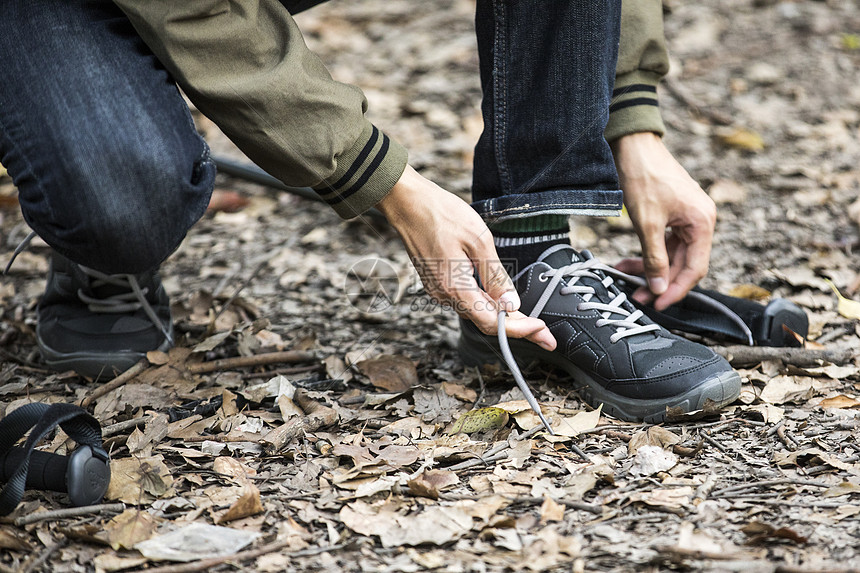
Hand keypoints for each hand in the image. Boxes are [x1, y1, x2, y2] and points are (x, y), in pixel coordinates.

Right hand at [377, 166, 555, 349]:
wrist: (407, 202)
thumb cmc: (441, 214)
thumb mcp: (478, 240)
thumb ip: (495, 276)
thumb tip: (511, 304)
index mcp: (455, 287)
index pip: (492, 322)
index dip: (520, 330)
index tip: (543, 332)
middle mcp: (444, 295)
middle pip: (485, 322)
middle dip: (517, 329)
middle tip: (546, 335)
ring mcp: (438, 290)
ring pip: (475, 312)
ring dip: (502, 318)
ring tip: (530, 320)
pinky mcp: (436, 282)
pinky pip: (465, 300)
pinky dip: (486, 305)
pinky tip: (501, 301)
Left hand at [611, 132, 715, 310]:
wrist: (634, 145)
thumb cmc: (643, 177)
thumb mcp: (647, 223)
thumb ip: (654, 257)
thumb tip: (658, 287)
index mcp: (702, 222)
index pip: (695, 268)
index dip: (676, 289)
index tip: (657, 303)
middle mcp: (700, 221)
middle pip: (683, 263)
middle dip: (658, 280)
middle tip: (636, 295)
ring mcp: (687, 217)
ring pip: (671, 254)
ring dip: (649, 267)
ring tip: (624, 276)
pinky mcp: (674, 214)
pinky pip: (664, 242)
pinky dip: (648, 252)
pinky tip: (628, 262)